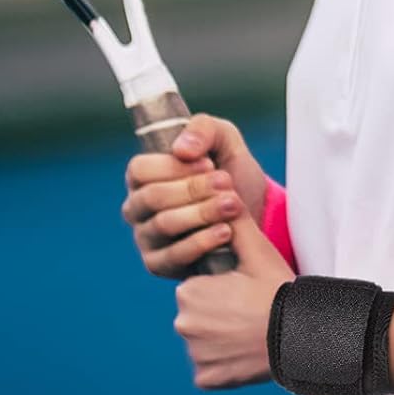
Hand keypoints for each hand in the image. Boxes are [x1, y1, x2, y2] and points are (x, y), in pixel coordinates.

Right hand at [123, 114, 267, 277]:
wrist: (254, 209)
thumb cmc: (229, 169)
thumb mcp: (224, 140)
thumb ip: (203, 130)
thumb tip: (181, 149)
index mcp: (144, 175)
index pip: (140, 170)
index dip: (174, 166)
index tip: (208, 164)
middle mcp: (139, 207)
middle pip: (153, 197)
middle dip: (194, 189)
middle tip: (226, 183)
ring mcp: (146, 237)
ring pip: (164, 225)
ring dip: (202, 212)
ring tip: (233, 204)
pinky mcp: (160, 264)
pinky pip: (173, 256)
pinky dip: (202, 242)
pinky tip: (226, 231)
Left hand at [174, 209, 293, 388]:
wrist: (300, 338)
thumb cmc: (279, 290)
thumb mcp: (259, 252)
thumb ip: (235, 223)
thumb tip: (222, 190)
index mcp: (190, 291)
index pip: (198, 283)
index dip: (223, 283)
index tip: (246, 288)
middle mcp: (183, 323)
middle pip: (199, 311)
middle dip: (219, 309)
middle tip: (252, 306)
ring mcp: (194, 354)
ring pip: (204, 339)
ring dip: (222, 335)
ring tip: (252, 328)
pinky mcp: (205, 378)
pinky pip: (210, 366)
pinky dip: (224, 361)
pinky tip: (247, 351)